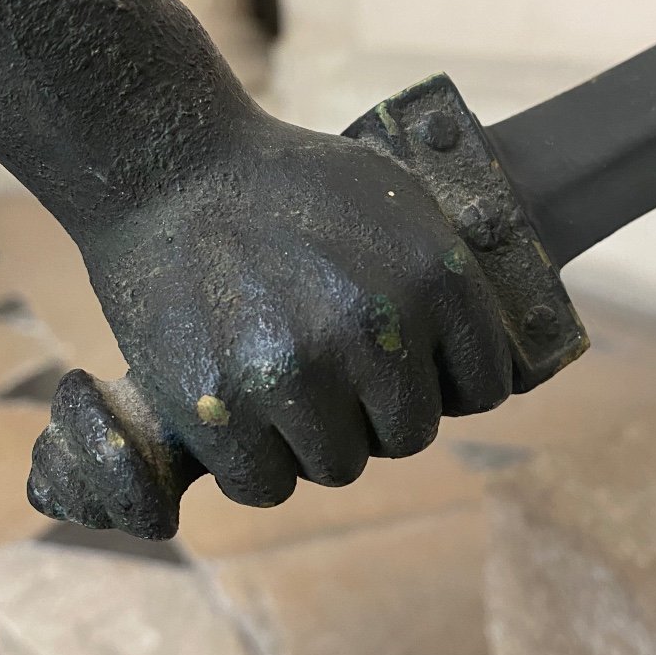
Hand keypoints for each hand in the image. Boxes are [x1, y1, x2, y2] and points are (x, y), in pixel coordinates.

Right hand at [29, 112, 513, 535]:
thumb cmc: (286, 184)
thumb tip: (485, 358)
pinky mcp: (218, 408)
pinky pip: (264, 485)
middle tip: (330, 369)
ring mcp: (293, 372)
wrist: (170, 169)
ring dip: (312, 437)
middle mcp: (373, 331)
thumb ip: (446, 279)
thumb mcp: (393, 201)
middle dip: (376, 412)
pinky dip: (253, 461)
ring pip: (338, 467)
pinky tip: (239, 409)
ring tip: (278, 377)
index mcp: (433, 279)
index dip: (443, 381)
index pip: (484, 388)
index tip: (404, 366)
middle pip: (409, 436)